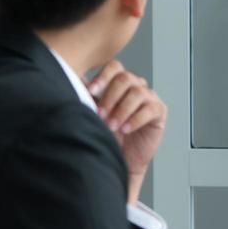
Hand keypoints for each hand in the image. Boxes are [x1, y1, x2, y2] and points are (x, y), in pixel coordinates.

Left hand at [89, 61, 167, 204]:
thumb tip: (69, 82)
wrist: (122, 160)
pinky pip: (150, 108)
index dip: (102, 77)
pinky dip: (136, 118)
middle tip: (100, 115)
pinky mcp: (159, 111)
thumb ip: (86, 98)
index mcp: (119, 83)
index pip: (114, 67)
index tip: (90, 92)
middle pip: (125, 78)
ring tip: (112, 126)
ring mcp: (149, 97)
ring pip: (138, 92)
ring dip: (122, 109)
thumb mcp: (93, 116)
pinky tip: (126, 129)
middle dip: (110, 97)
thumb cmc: (107, 136)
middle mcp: (135, 86)